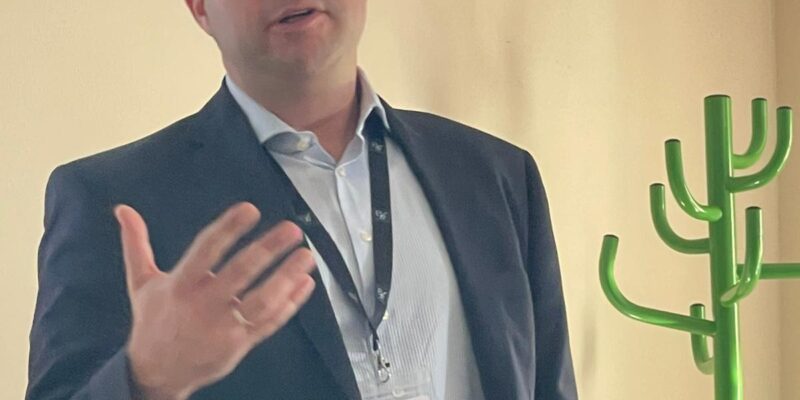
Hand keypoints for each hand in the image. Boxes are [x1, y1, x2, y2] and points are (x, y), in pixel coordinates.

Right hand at [114, 202, 315, 399]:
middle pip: (240, 272)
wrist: (155, 373)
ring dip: (287, 277)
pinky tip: (304, 283)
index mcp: (180, 285)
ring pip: (261, 300)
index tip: (250, 210)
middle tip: (292, 229)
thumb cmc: (152, 322)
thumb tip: (123, 210)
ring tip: (305, 256)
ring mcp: (224, 327)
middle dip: (268, 249)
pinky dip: (290, 303)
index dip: (229, 228)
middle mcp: (203, 305)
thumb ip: (136, 244)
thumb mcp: (141, 283)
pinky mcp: (239, 344)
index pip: (207, 249)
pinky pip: (270, 322)